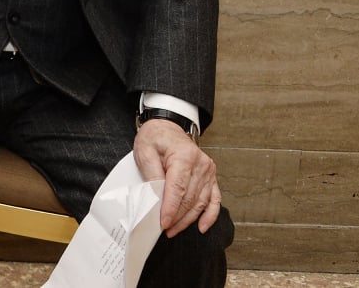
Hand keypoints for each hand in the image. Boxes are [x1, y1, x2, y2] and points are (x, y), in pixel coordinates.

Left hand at [133, 119, 221, 236]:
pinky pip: (214, 199)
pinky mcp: (211, 177)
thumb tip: (157, 198)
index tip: (163, 223)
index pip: (178, 188)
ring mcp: (208, 171)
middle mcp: (201, 164)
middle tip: (164, 229)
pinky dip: (210, 215)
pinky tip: (203, 227)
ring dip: (188, 219)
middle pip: (190, 198)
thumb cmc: (155, 138)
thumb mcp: (145, 152)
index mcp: (184, 156)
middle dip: (177, 217)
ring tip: (174, 230)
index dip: (171, 208)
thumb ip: (152, 174)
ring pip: (200, 202)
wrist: (167, 127)